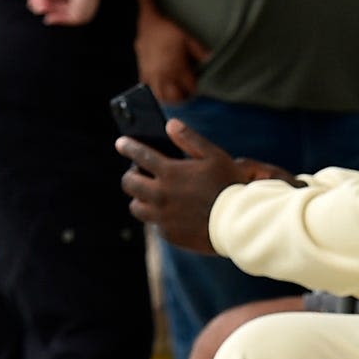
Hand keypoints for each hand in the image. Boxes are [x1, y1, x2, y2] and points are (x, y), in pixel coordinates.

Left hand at [116, 118, 286, 253]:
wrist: (238, 224)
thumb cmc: (229, 186)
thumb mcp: (215, 156)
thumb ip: (190, 139)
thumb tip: (170, 125)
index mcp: (170, 173)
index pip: (140, 155)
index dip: (128, 146)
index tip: (121, 143)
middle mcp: (160, 195)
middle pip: (129, 183)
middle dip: (130, 175)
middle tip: (137, 172)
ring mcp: (162, 217)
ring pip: (136, 206)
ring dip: (139, 198)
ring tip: (149, 194)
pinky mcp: (168, 233)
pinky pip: (154, 223)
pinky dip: (157, 215)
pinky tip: (169, 211)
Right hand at [135, 7, 210, 103]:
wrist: (149, 22)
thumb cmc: (168, 29)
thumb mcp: (188, 37)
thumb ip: (200, 52)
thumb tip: (211, 61)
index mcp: (176, 68)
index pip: (190, 89)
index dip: (196, 89)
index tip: (199, 85)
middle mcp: (163, 75)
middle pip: (175, 98)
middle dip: (183, 97)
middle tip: (189, 91)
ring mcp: (151, 76)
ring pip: (161, 97)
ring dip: (170, 97)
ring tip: (177, 92)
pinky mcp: (143, 72)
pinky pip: (149, 88)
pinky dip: (157, 90)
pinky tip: (163, 84)